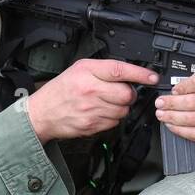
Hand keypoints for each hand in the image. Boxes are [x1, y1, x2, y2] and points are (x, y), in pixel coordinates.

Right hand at [25, 59, 158, 142]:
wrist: (42, 113)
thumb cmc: (61, 90)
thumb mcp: (79, 69)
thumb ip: (104, 70)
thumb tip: (130, 74)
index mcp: (87, 72)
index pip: (120, 70)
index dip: (140, 74)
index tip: (152, 77)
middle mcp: (90, 90)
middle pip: (127, 94)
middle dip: (128, 94)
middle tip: (119, 92)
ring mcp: (91, 110)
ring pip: (123, 110)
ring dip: (120, 107)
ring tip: (105, 102)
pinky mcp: (92, 125)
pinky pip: (114, 122)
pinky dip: (112, 118)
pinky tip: (99, 112)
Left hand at [154, 67, 194, 143]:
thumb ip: (191, 80)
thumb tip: (172, 93)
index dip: (182, 87)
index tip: (172, 91)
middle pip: (193, 102)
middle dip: (171, 104)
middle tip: (160, 104)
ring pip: (193, 119)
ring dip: (173, 118)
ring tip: (163, 115)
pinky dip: (182, 131)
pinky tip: (174, 126)